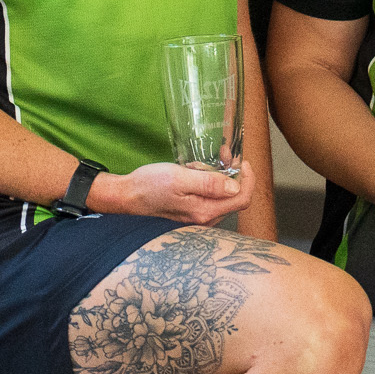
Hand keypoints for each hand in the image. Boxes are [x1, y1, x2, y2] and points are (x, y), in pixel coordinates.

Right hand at [99, 160, 249, 225]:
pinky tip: (193, 172)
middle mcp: (204, 219)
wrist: (126, 196)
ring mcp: (198, 217)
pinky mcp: (191, 212)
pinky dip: (207, 182)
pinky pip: (209, 196)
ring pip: (222, 196)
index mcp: (205, 211)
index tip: (241, 161)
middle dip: (233, 174)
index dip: (248, 178)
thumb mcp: (179, 178)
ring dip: (218, 176)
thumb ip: (209, 183)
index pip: (243, 199)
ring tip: (199, 164)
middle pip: (235, 197)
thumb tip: (235, 186)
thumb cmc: (149, 186)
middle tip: (223, 154)